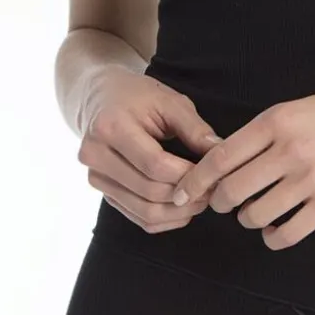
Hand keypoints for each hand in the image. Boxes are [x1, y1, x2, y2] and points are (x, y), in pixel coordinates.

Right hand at [78, 67, 223, 233]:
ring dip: (177, 212)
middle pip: (149, 190)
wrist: (100, 97)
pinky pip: (136, 217)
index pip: (155, 164)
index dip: (187, 174)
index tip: (213, 174)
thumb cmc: (138, 96)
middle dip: (186, 195)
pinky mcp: (102, 192)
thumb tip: (219, 153)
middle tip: (213, 190)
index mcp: (111, 126)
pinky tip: (182, 209)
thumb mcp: (169, 101)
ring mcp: (95, 177)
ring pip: (143, 211)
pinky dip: (164, 219)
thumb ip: (194, 128)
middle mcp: (96, 155)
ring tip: (201, 200)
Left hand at [170, 77, 314, 250]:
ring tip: (256, 212)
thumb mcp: (303, 106)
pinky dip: (274, 237)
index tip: (181, 193)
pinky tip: (277, 230)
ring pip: (256, 214)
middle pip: (232, 190)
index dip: (195, 180)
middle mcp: (290, 148)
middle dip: (220, 202)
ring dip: (249, 219)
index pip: (221, 156)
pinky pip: (288, 233)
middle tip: (223, 203)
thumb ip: (268, 130)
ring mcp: (312, 178)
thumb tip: (229, 158)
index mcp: (278, 118)